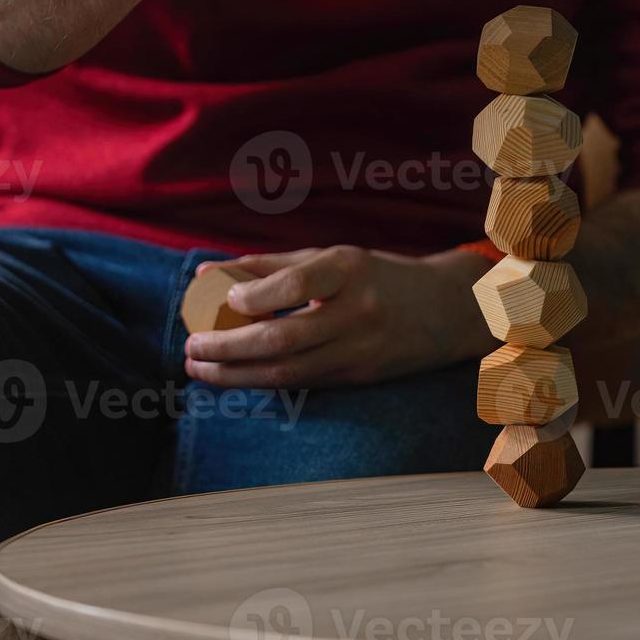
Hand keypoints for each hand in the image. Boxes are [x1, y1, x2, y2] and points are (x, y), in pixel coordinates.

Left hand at [184, 245, 495, 388]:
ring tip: (200, 367)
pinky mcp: (360, 377)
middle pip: (285, 338)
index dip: (254, 295)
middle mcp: (359, 312)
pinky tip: (234, 374)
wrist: (447, 311)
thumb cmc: (379, 277)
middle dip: (229, 347)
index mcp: (352, 270)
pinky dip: (262, 379)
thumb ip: (270, 266)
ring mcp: (361, 350)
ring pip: (289, 371)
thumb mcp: (333, 258)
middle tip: (192, 346)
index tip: (222, 297)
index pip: (297, 285)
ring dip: (236, 374)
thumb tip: (205, 275)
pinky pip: (302, 382)